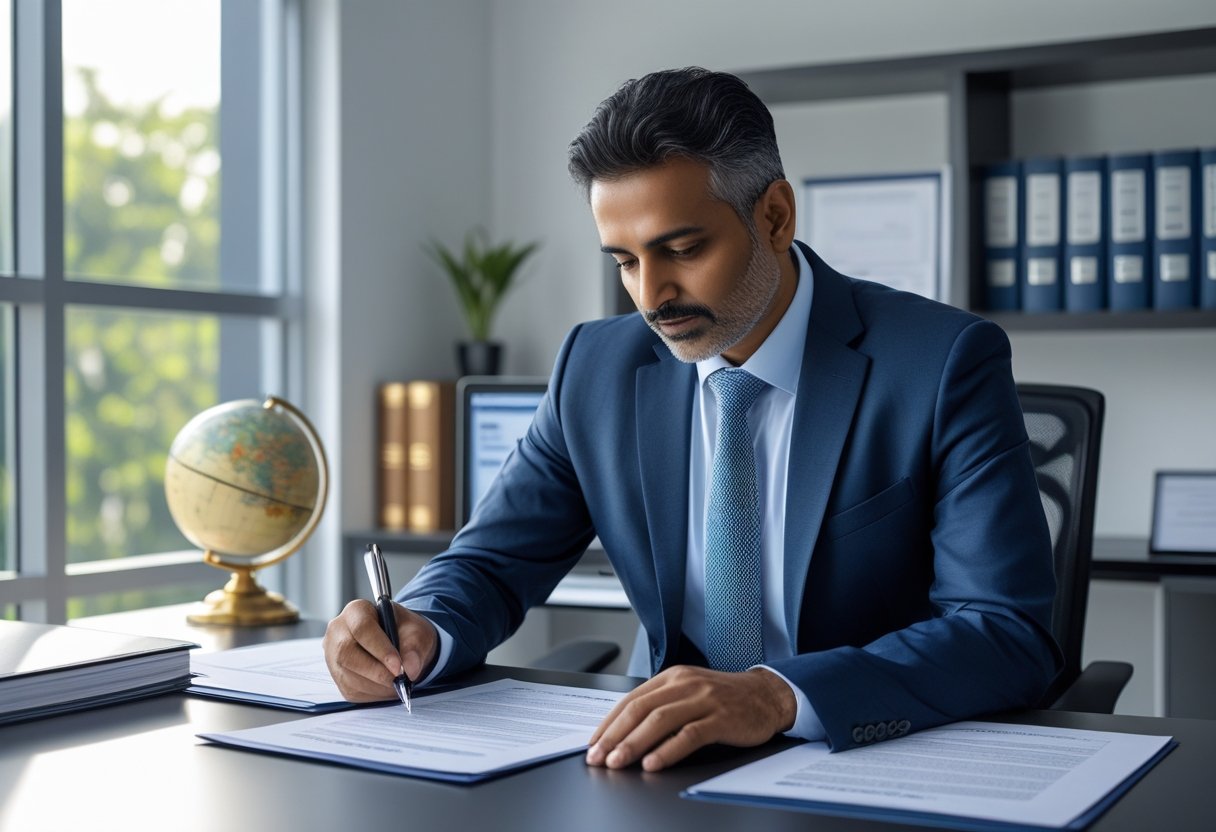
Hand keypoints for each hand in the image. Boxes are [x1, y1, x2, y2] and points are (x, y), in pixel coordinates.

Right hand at [322, 599, 437, 701]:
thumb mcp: (417, 631)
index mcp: (356, 611)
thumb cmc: (405, 632)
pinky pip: (351, 690)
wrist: (401, 643)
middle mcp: (338, 631)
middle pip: (347, 654)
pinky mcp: (337, 676)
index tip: (398, 666)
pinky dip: (374, 694)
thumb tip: (410, 668)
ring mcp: (333, 655)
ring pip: (348, 676)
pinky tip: (388, 687)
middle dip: (376, 672)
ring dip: (377, 686)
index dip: (380, 649)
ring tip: (398, 684)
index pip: (361, 628)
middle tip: (399, 680)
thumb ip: (415, 646)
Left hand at [585, 665, 795, 771]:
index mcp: (672, 677)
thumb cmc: (725, 698)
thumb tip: (625, 733)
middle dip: (614, 735)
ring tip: (617, 762)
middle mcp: (685, 684)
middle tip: (597, 757)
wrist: (768, 694)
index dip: (609, 723)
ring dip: (634, 743)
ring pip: (660, 720)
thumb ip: (662, 705)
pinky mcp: (721, 717)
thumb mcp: (689, 692)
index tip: (593, 744)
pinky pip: (689, 734)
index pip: (631, 699)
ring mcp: (704, 699)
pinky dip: (668, 750)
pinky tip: (653, 763)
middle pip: (640, 709)